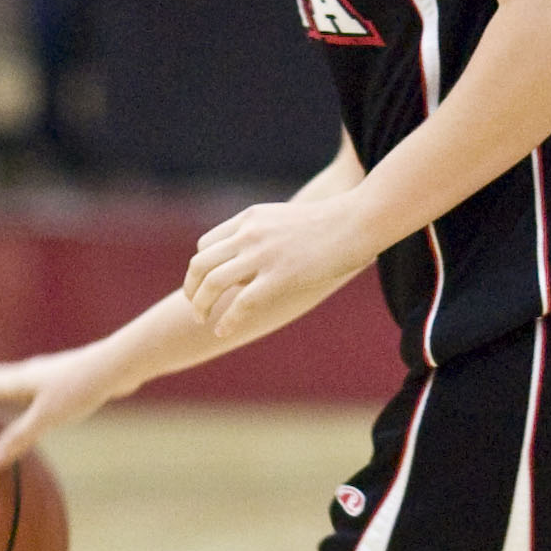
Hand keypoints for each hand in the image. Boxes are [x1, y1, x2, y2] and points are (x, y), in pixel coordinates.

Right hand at [0, 343, 115, 466]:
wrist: (117, 365)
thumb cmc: (82, 389)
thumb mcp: (48, 417)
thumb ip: (20, 437)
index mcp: (14, 381)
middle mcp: (21, 374)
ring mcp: (37, 376)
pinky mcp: (54, 380)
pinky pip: (17, 387)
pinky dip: (2, 392)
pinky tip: (14, 398)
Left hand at [183, 194, 369, 344]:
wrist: (358, 220)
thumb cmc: (332, 223)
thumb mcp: (287, 221)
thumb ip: (266, 237)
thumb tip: (256, 264)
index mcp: (250, 219)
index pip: (205, 245)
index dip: (201, 269)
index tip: (208, 286)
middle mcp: (249, 234)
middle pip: (200, 264)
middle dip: (192, 289)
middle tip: (195, 307)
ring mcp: (263, 255)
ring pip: (213, 283)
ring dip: (200, 305)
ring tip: (201, 320)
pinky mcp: (280, 276)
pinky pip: (241, 303)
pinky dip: (227, 320)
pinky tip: (223, 331)